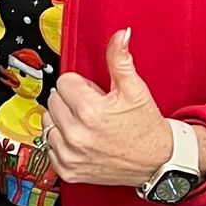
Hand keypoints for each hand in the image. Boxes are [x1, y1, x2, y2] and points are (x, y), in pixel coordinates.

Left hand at [47, 30, 174, 186]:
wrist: (158, 161)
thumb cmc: (146, 126)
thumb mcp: (135, 89)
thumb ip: (120, 59)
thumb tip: (121, 34)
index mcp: (90, 111)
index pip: (64, 82)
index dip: (81, 85)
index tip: (95, 94)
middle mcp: (76, 135)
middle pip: (54, 101)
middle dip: (71, 101)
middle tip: (93, 110)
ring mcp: (71, 155)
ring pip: (48, 123)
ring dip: (63, 121)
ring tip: (87, 125)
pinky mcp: (68, 170)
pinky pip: (49, 147)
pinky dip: (62, 143)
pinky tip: (82, 141)